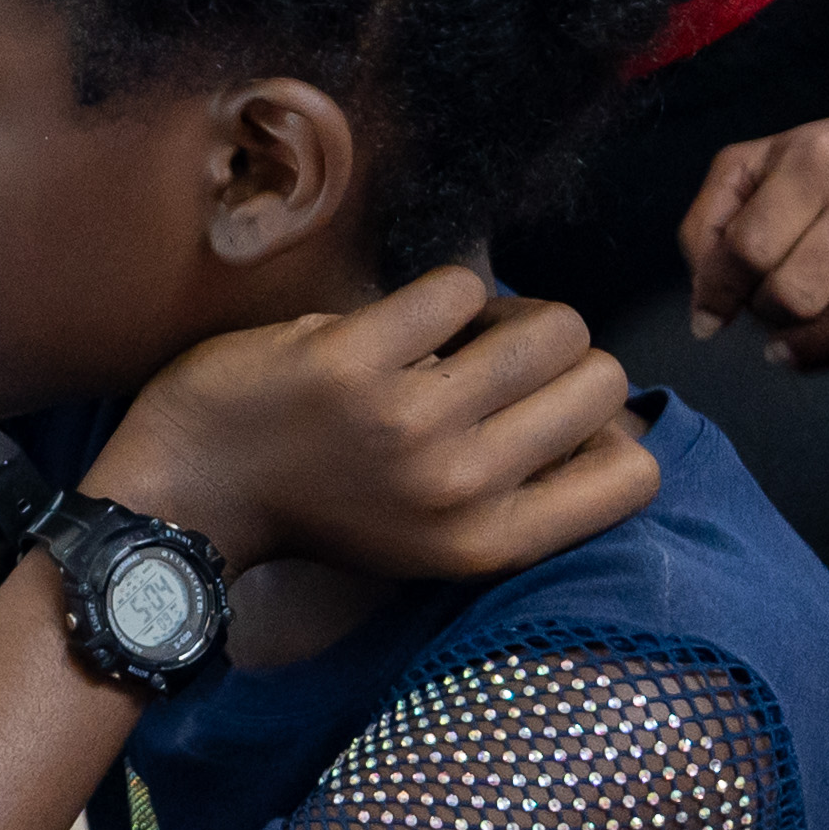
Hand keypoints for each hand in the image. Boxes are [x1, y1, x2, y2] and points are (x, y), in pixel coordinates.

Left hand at [87, 270, 654, 579]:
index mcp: (489, 542)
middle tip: (501, 360)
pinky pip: (459, 287)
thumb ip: (518, 486)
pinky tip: (404, 319)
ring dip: (511, 314)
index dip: (611, 427)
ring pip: (548, 326)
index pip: (635, 476)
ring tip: (461, 334)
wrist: (193, 494)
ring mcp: (408, 423)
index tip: (556, 414)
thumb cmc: (323, 507)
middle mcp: (461, 490)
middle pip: (603, 380)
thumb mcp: (436, 535)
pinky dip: (443, 290)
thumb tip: (617, 413)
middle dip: (563, 356)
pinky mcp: (353, 362)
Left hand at [684, 74, 828, 361]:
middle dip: (774, 320)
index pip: (747, 251)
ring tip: (807, 346)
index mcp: (813, 162)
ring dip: (825, 345)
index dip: (722, 294)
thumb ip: (716, 215)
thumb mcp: (767, 160)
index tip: (716, 318)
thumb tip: (706, 301)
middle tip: (776, 323)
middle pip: (800, 292)